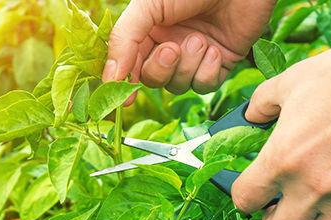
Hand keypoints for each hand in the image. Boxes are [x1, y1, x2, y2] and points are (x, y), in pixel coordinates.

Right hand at [103, 0, 275, 94]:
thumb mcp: (148, 6)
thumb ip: (124, 39)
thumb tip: (110, 78)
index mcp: (148, 30)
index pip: (130, 65)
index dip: (126, 82)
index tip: (126, 99)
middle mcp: (169, 45)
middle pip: (153, 80)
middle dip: (161, 69)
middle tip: (173, 49)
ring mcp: (194, 57)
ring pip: (179, 85)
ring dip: (189, 66)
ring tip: (200, 39)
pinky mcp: (219, 64)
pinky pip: (205, 86)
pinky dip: (209, 71)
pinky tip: (216, 49)